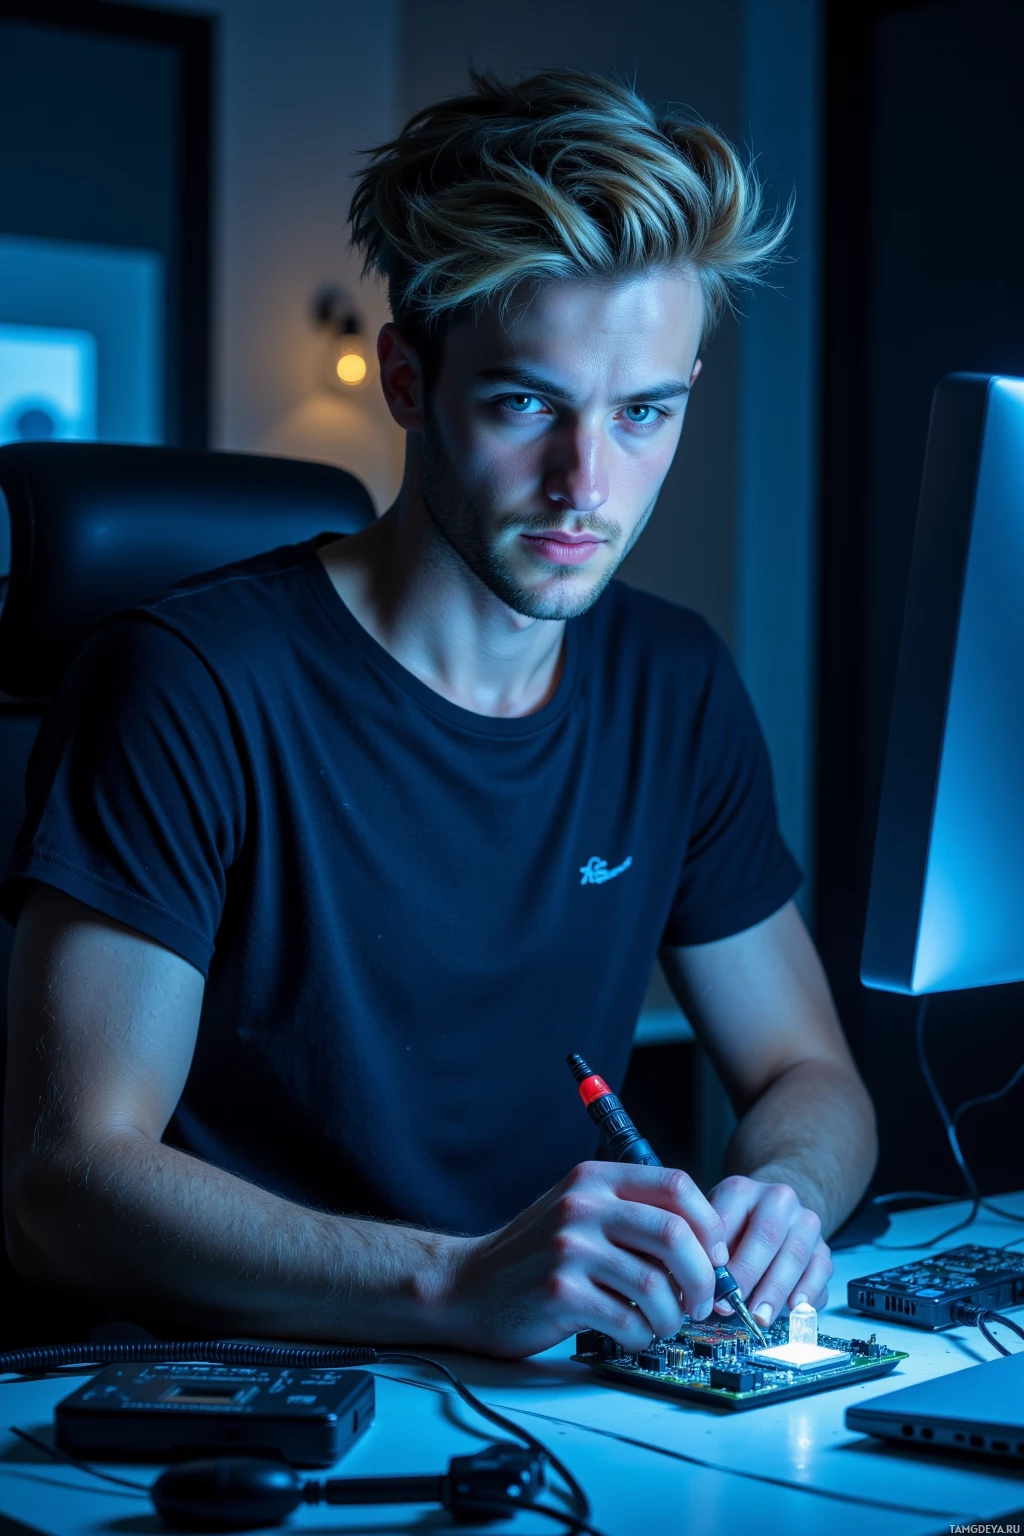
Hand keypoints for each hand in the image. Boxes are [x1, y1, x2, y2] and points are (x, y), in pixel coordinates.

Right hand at [443, 1161, 730, 1358]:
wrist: (466, 1287)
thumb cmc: (535, 1255)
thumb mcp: (579, 1212)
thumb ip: (633, 1215)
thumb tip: (708, 1248)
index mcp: (595, 1179)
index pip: (676, 1185)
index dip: (709, 1224)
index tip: (717, 1257)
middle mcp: (583, 1205)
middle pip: (676, 1234)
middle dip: (705, 1278)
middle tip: (702, 1303)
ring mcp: (570, 1248)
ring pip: (657, 1285)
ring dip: (672, 1316)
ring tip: (661, 1323)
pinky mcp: (560, 1293)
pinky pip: (628, 1321)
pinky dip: (641, 1336)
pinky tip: (630, 1335)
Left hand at [706, 1175, 832, 1328]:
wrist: (773, 1214)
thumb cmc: (735, 1229)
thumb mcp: (711, 1229)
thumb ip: (706, 1251)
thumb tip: (698, 1289)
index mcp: (741, 1190)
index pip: (727, 1220)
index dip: (717, 1257)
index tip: (708, 1287)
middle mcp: (777, 1199)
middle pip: (766, 1235)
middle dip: (748, 1274)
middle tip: (733, 1305)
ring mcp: (805, 1222)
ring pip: (795, 1255)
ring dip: (775, 1290)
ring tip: (759, 1316)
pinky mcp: (823, 1247)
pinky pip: (821, 1269)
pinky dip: (808, 1291)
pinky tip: (794, 1308)